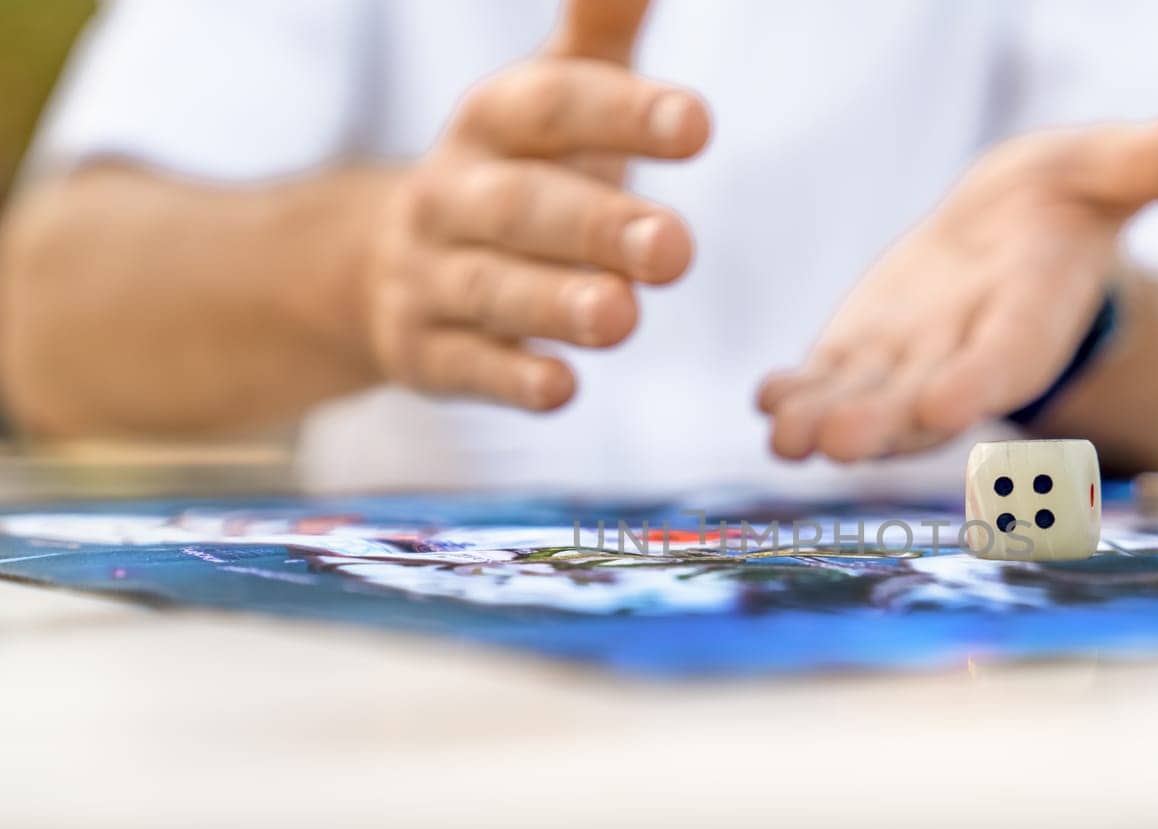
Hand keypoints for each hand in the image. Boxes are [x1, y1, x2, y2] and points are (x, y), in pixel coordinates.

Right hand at [363, 0, 709, 410]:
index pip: (552, 106)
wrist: (387, 264)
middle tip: (676, 249)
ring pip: (493, 290)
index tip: (696, 126)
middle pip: (524, 207)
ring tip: (623, 318)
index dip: (621, 113)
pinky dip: (512, 379)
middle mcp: (453, 194)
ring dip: (557, 305)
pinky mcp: (427, 353)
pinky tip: (561, 390)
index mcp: (493, 122)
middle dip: (599, 227)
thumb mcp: (552, 94)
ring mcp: (432, 277)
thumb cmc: (516, 171)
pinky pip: (469, 367)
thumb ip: (602, 24)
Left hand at [757, 116, 1157, 461]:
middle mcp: (967, 353)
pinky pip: (827, 380)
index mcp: (1031, 313)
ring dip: (826, 422)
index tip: (950, 403)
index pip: (1010, 353)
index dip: (981, 378)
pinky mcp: (862, 354)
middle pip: (926, 398)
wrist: (1010, 239)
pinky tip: (767, 402)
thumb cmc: (1064, 203)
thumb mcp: (1106, 168)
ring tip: (787, 437)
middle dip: (884, 423)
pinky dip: (796, 394)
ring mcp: (908, 362)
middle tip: (839, 444)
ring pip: (867, 401)